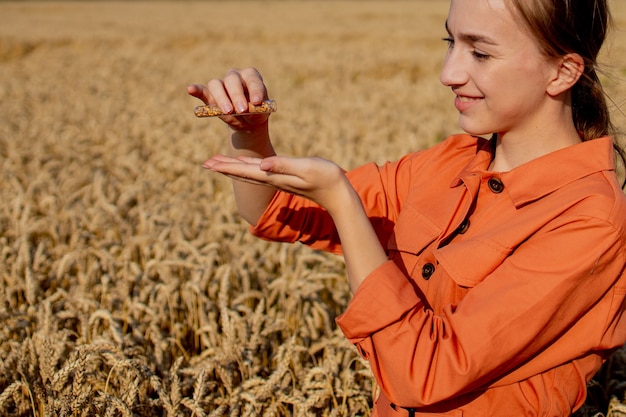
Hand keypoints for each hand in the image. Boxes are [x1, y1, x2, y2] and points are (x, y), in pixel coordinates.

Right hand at [187, 67, 270, 130]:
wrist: (248, 121)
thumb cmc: (257, 113)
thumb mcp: (261, 113)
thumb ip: (257, 109)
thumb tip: (250, 107)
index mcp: (251, 76)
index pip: (252, 79)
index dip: (255, 89)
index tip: (257, 102)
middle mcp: (235, 76)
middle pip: (232, 80)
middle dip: (237, 96)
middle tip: (242, 110)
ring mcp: (222, 84)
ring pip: (216, 84)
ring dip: (222, 98)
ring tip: (229, 111)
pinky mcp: (210, 94)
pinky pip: (202, 90)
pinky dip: (196, 89)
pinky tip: (190, 89)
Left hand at [203, 154, 351, 213]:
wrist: (338, 193)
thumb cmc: (325, 178)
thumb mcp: (304, 168)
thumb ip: (283, 165)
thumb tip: (261, 165)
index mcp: (273, 176)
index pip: (244, 170)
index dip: (226, 166)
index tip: (208, 163)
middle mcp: (272, 179)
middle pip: (242, 173)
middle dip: (224, 167)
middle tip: (206, 163)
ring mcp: (278, 179)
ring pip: (249, 173)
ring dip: (233, 167)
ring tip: (219, 163)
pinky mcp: (285, 177)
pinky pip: (260, 172)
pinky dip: (248, 167)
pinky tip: (246, 165)